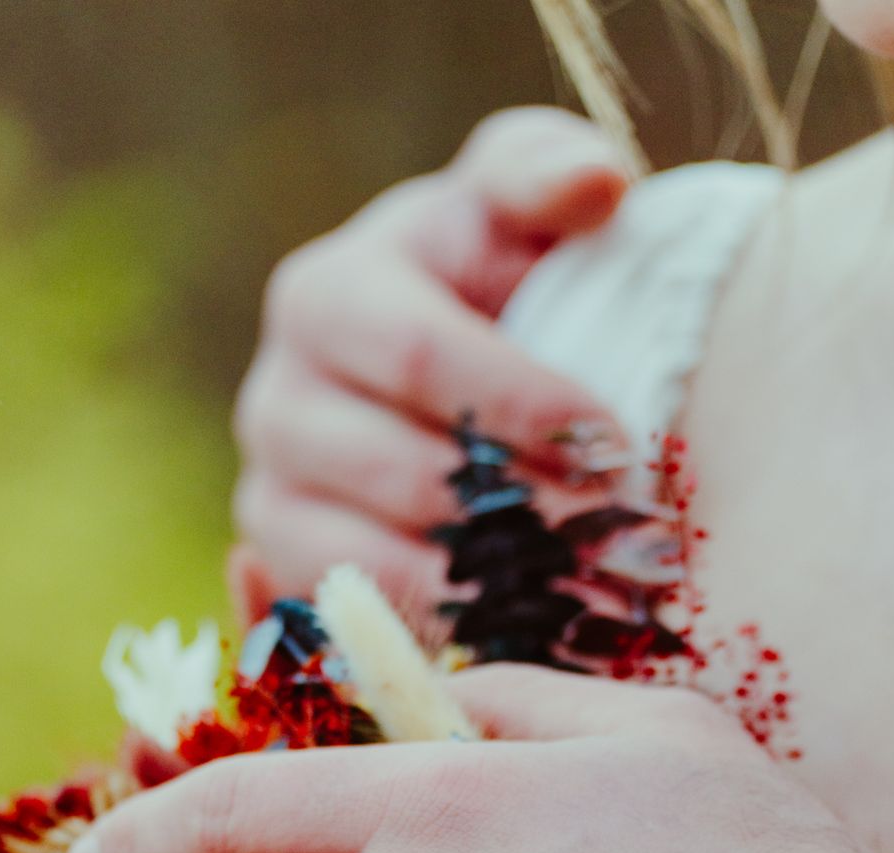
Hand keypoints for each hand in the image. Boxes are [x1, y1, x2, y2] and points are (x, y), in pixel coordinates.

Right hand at [228, 107, 632, 621]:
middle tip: (622, 544)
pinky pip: (370, 630)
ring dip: (496, 591)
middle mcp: (276, 402)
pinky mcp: (293, 588)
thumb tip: (595, 188)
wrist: (457, 368)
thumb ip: (546, 172)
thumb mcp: (518, 202)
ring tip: (595, 599)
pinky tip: (541, 634)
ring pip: (380, 565)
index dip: (525, 404)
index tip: (619, 442)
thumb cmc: (497, 274)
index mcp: (325, 297)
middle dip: (523, 513)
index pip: (421, 358)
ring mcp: (271, 502)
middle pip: (402, 474)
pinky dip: (458, 638)